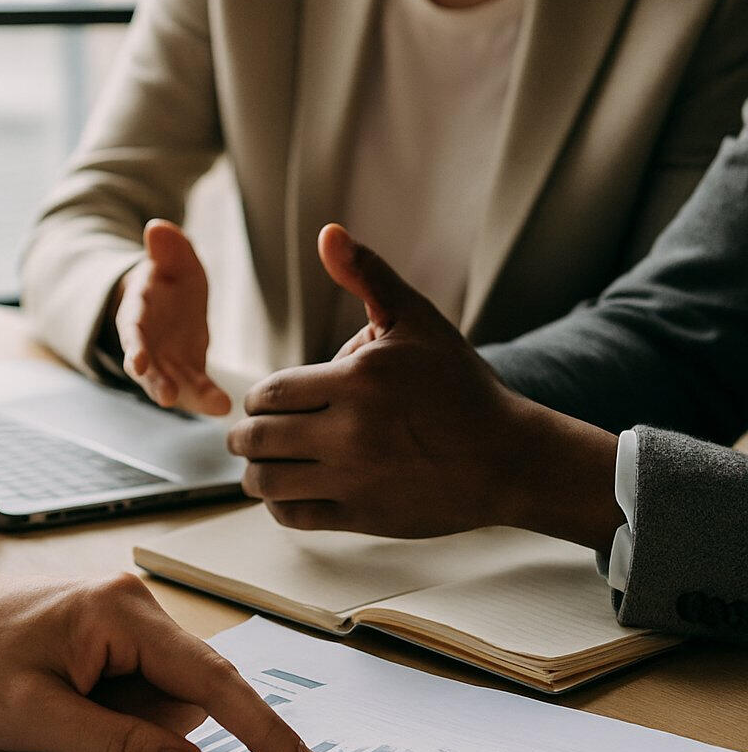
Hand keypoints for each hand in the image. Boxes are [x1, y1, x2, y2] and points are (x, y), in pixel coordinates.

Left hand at [0, 564, 321, 751]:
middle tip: (71, 729)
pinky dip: (109, 715)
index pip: (214, 680)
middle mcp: (134, 607)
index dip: (263, 730)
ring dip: (122, 726)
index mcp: (123, 614)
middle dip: (146, 732)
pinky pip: (136, 692)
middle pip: (186, 696)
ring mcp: (121, 620)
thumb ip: (119, 747)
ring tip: (53, 710)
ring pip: (161, 700)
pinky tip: (60, 705)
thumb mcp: (35, 718)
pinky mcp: (107, 636)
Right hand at [114, 219, 230, 414]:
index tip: (137, 364)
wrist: (168, 303)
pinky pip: (196, 389)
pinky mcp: (186, 375)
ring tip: (215, 406)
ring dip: (187, 397)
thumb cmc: (169, 280)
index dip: (134, 348)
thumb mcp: (173, 259)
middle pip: (148, 369)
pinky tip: (225, 406)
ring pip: (172, 384)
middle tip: (166, 397)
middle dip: (156, 383)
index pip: (132, 332)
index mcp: (137, 314)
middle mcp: (146, 346)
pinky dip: (208, 398)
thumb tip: (157, 226)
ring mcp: (166, 364)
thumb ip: (167, 247)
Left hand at [228, 225, 620, 550]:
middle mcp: (351, 431)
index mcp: (358, 379)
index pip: (271, 393)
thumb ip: (368, 277)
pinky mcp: (363, 516)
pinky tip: (286, 494)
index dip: (256, 399)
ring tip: (259, 466)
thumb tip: (328, 234)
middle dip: (244, 436)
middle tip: (246, 435)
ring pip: (268, 482)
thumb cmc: (461, 386)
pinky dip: (278, 507)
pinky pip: (295, 517)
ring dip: (253, 474)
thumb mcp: (417, 321)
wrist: (508, 458)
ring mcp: (355, 478)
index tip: (263, 402)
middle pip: (260, 438)